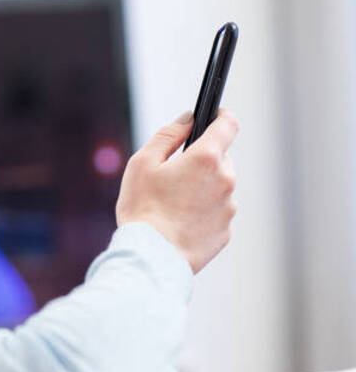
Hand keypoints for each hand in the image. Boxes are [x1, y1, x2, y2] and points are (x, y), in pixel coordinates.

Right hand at [115, 109, 238, 272]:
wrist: (151, 256)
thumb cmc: (142, 209)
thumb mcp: (142, 163)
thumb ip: (168, 135)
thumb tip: (187, 120)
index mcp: (205, 158)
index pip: (228, 125)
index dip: (221, 116)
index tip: (214, 115)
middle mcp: (225, 180)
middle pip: (220, 158)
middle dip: (201, 160)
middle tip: (173, 175)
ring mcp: (228, 207)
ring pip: (219, 187)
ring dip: (202, 188)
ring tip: (172, 204)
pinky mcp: (226, 231)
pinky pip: (216, 212)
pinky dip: (202, 212)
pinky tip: (179, 221)